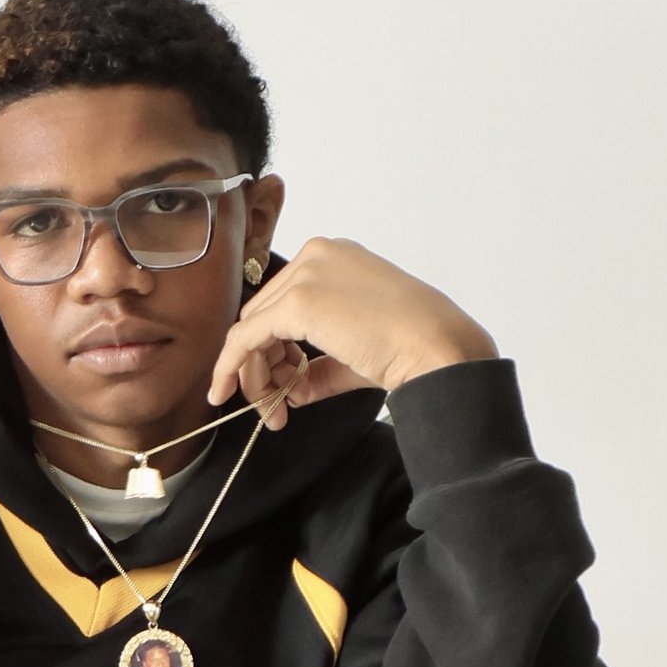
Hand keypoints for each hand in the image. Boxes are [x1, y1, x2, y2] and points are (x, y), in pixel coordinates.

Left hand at [209, 236, 496, 428]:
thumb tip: (291, 390)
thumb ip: (319, 367)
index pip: (284, 301)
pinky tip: (228, 393)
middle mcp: (317, 255)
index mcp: (336, 258)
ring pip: (251, 328)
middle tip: (276, 406)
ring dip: (254, 374)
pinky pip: (246, 338)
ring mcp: (307, 274)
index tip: (283, 383)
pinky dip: (231, 367)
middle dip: (264, 364)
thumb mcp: (356, 351)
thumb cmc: (415, 348)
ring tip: (274, 411)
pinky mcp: (298, 302)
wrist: (439, 349)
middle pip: (263, 313)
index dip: (277, 347)